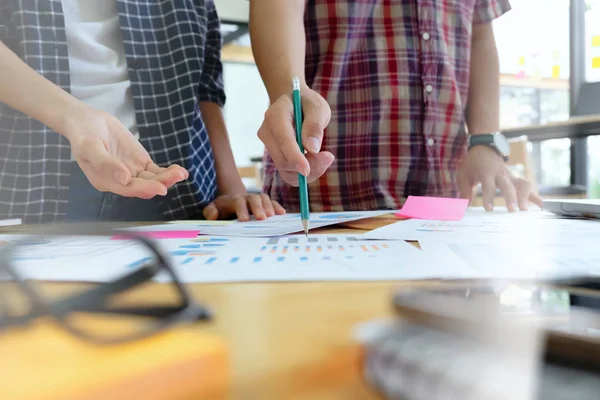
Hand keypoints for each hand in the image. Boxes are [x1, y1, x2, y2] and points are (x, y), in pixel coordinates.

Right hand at [62, 107, 187, 198]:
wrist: (87, 121)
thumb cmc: (83, 135)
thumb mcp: (89, 148)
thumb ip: (106, 164)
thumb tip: (124, 178)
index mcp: (105, 181)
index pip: (128, 189)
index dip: (144, 189)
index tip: (160, 188)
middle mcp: (120, 181)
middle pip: (143, 185)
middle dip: (160, 182)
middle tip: (177, 177)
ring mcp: (132, 171)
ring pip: (152, 179)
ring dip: (167, 178)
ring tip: (181, 173)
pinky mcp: (140, 162)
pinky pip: (156, 171)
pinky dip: (167, 172)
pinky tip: (179, 171)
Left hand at [203, 193, 285, 220]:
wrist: (231, 202)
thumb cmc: (222, 209)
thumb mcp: (212, 209)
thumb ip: (210, 211)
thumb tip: (213, 215)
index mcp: (233, 199)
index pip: (238, 201)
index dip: (242, 209)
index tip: (244, 220)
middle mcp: (247, 197)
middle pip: (254, 198)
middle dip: (258, 207)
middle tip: (262, 218)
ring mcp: (256, 199)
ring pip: (264, 198)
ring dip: (269, 206)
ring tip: (274, 217)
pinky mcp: (264, 203)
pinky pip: (272, 202)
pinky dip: (277, 207)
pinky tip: (282, 214)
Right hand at [258, 86, 334, 185]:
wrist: (294, 104)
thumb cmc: (307, 103)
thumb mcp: (317, 107)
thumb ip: (314, 125)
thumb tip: (312, 149)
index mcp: (275, 116)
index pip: (283, 140)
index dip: (294, 157)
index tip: (307, 170)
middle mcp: (267, 133)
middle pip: (283, 160)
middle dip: (308, 166)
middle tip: (329, 157)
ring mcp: (269, 147)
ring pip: (286, 170)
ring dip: (308, 171)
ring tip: (324, 158)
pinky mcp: (275, 157)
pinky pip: (288, 173)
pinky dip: (303, 174)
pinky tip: (315, 163)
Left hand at [457, 146, 542, 211]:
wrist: (484, 148)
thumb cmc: (472, 164)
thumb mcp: (463, 175)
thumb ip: (464, 191)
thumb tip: (464, 207)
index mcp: (486, 173)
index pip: (488, 186)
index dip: (489, 197)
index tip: (489, 209)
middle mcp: (500, 174)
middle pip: (508, 186)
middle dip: (511, 198)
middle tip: (512, 211)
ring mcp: (510, 176)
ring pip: (521, 184)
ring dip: (525, 196)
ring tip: (525, 210)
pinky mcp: (515, 178)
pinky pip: (526, 186)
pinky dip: (533, 195)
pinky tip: (540, 206)